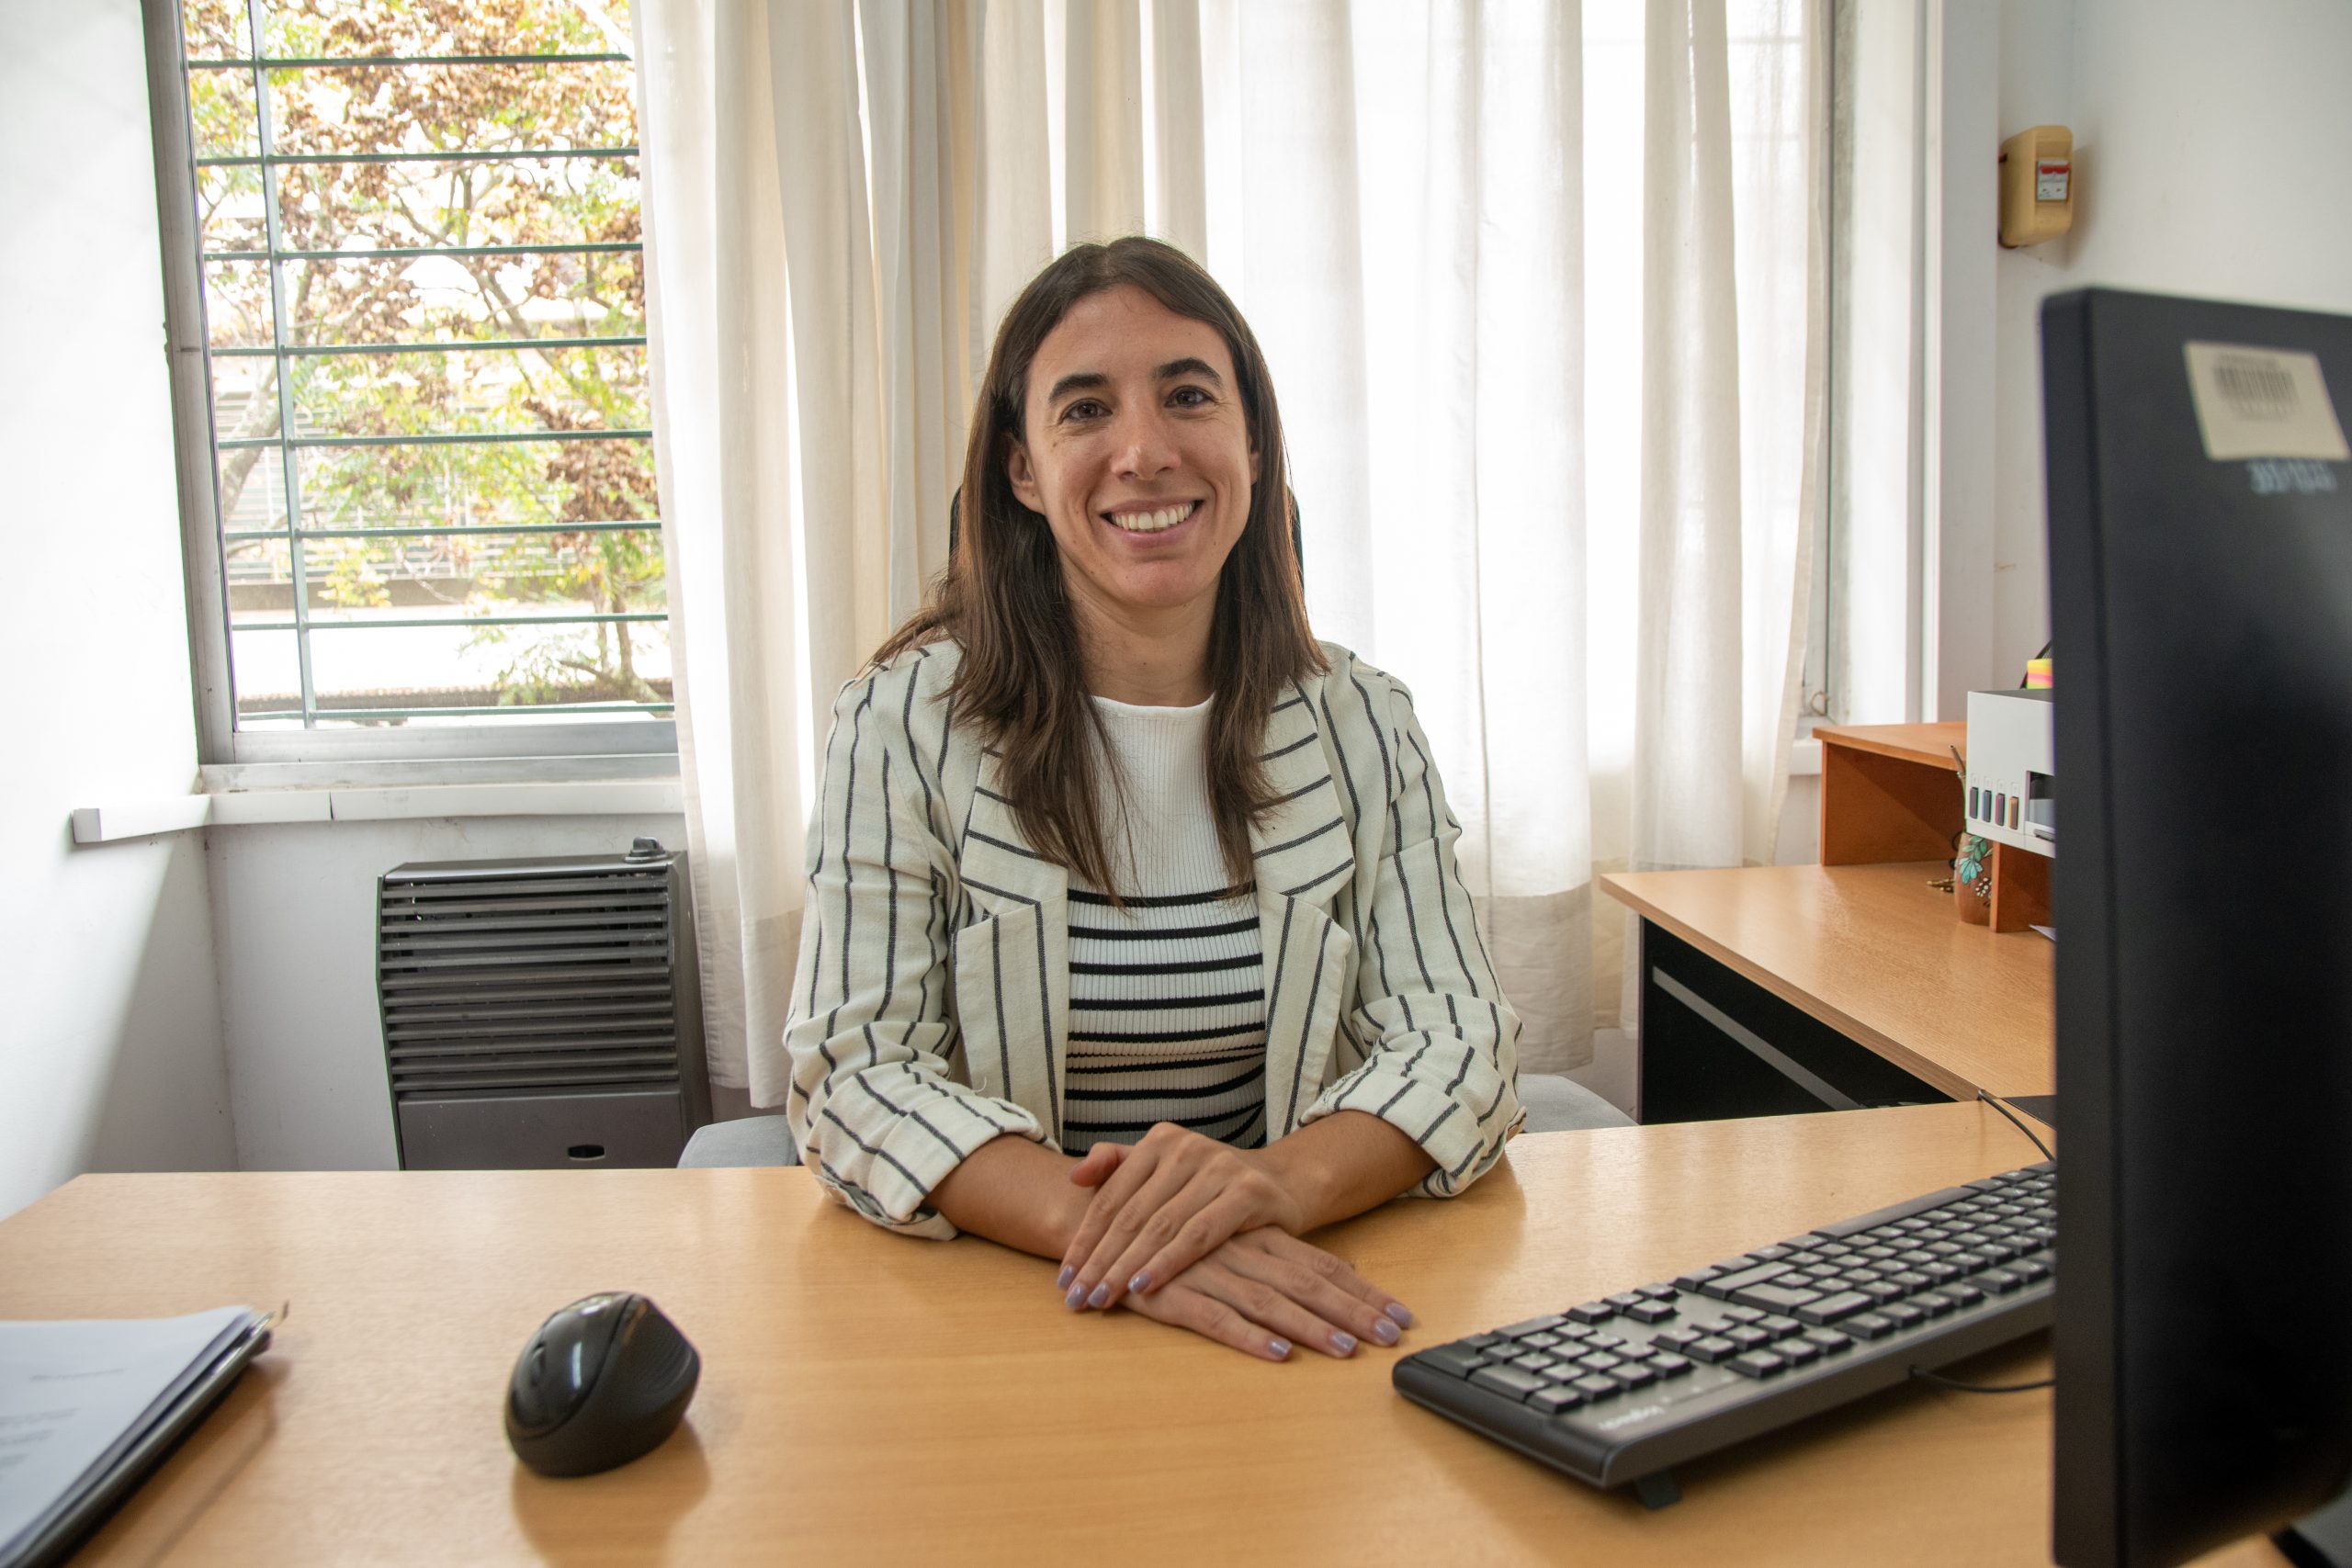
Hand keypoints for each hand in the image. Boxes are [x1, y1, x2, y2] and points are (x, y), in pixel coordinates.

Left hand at [1057, 1124, 1306, 1310]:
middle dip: (1100, 1261)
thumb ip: (1118, 1166)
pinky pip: (1199, 1235)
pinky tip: (1144, 1285)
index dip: (1084, 1238)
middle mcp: (1186, 1148)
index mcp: (1160, 1141)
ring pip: (1160, 1227)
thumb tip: (1074, 1176)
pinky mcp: (1247, 1193)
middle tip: (1077, 1297)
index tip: (1063, 1276)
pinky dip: (1168, 1262)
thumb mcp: (1165, 1168)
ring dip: (1126, 1267)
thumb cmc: (1211, 1184)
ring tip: (1101, 1297)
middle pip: (1131, 1215)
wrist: (1281, 1182)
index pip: (1112, 1197)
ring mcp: (1219, 1168)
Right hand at [1114, 1227, 1415, 1360]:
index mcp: (1257, 1236)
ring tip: (1348, 1350)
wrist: (1098, 1215)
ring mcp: (1207, 1273)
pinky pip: (1214, 1318)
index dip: (1362, 1290)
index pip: (1322, 1264)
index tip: (1401, 1315)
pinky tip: (1276, 1353)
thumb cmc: (1173, 1230)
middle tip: (1393, 1336)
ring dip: (1311, 1328)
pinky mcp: (1171, 1295)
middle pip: (1308, 1285)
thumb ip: (1287, 1250)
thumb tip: (1348, 1268)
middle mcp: (1240, 1252)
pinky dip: (1246, 1337)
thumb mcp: (1233, 1231)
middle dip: (1354, 1312)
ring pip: (1270, 1303)